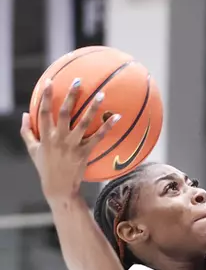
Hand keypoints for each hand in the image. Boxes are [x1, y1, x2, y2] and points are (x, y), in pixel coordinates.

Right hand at [20, 80, 119, 201]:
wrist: (59, 188)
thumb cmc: (45, 168)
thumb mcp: (33, 150)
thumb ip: (27, 132)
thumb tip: (25, 114)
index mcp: (45, 136)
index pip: (44, 112)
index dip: (45, 96)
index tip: (48, 82)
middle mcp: (59, 139)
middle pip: (65, 113)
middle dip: (71, 95)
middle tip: (78, 81)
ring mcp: (73, 146)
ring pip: (84, 123)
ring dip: (93, 108)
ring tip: (101, 94)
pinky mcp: (85, 153)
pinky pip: (98, 138)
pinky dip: (107, 127)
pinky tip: (116, 117)